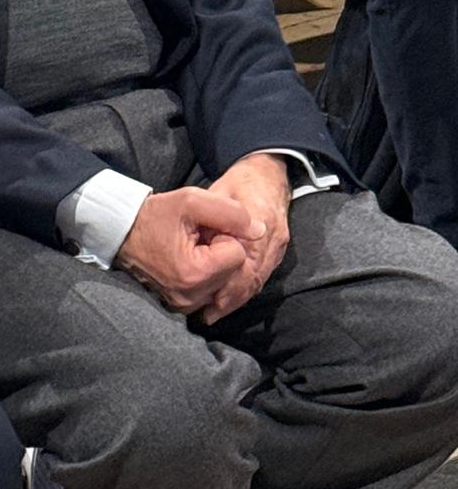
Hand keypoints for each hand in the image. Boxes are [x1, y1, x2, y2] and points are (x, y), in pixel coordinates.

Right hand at [114, 186, 265, 314]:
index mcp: (195, 273)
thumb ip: (231, 213)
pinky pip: (212, 291)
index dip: (224, 235)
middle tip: (196, 237)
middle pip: (233, 271)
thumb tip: (261, 231)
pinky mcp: (181, 307)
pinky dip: (206, 276)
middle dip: (221, 251)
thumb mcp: (191, 201)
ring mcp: (185, 306)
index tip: (201, 228)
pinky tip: (187, 260)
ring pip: (224, 282)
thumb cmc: (154, 215)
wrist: (121, 233)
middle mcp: (191, 298)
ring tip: (190, 248)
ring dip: (214, 264)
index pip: (238, 254)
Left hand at [200, 153, 291, 323]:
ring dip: (238, 298)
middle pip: (254, 277)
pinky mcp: (279, 249)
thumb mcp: (221, 190)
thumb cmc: (239, 182)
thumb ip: (218, 215)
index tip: (209, 300)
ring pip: (259, 280)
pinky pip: (263, 275)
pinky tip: (230, 300)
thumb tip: (211, 242)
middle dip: (231, 299)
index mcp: (261, 222)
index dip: (228, 284)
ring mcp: (279, 245)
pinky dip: (246, 289)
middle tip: (208, 315)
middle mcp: (274, 238)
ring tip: (215, 313)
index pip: (246, 263)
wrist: (268, 173)